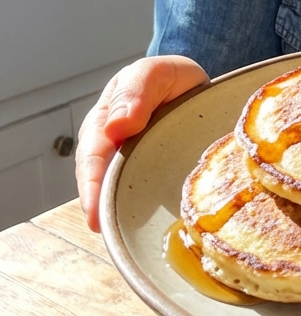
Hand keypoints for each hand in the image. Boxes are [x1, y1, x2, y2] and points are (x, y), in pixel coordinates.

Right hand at [76, 55, 209, 231]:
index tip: (95, 214)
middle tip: (111, 236)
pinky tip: (148, 233)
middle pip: (101, 185)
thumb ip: (138, 90)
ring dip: (121, 217)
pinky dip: (142, 216)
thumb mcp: (156, 74)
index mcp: (104, 123)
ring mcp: (130, 168)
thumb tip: (117, 126)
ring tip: (127, 241)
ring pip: (119, 196)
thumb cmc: (168, 79)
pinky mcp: (148, 181)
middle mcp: (111, 151)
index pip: (93, 158)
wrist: (193, 87)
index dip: (93, 187)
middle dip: (103, 210)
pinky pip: (140, 200)